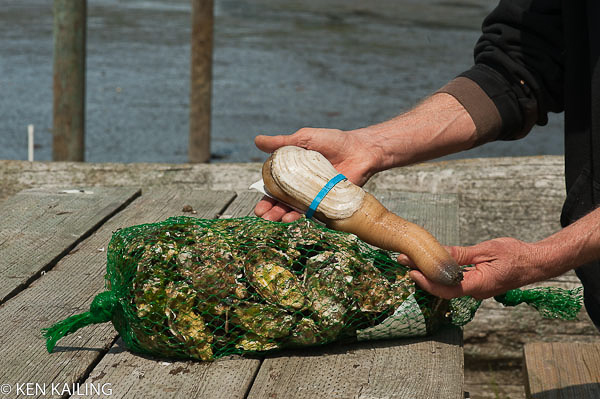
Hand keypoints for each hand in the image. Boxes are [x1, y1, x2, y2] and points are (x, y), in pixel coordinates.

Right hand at [254, 127, 378, 221]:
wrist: (360, 150)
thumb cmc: (333, 141)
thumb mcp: (305, 138)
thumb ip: (282, 142)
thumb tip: (257, 140)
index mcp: (292, 172)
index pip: (274, 188)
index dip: (265, 197)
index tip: (259, 206)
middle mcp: (301, 187)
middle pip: (282, 202)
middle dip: (271, 211)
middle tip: (262, 216)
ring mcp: (314, 196)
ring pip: (295, 210)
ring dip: (284, 217)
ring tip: (276, 221)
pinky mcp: (327, 203)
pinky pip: (314, 213)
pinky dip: (303, 217)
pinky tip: (294, 220)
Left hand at [398, 237, 544, 299]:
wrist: (536, 263)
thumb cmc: (515, 255)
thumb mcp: (485, 251)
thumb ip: (461, 255)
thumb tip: (440, 254)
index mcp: (479, 285)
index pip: (446, 289)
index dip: (426, 282)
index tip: (411, 271)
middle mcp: (475, 292)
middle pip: (442, 288)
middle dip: (421, 275)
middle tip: (402, 259)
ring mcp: (476, 290)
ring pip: (447, 285)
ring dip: (429, 273)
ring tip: (410, 259)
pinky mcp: (476, 285)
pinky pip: (455, 282)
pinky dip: (440, 273)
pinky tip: (429, 262)